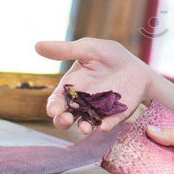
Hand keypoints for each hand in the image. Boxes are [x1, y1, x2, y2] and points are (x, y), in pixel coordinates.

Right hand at [35, 37, 152, 134]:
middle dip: (62, 121)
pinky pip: (108, 123)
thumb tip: (37, 45)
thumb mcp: (89, 49)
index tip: (53, 110)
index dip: (53, 106)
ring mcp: (97, 111)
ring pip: (85, 124)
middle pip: (66, 117)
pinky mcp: (115, 116)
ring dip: (83, 128)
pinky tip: (105, 126)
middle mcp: (81, 103)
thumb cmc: (109, 56)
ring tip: (85, 128)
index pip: (57, 100)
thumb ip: (66, 50)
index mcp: (71, 87)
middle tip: (66, 119)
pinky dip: (105, 126)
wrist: (136, 66)